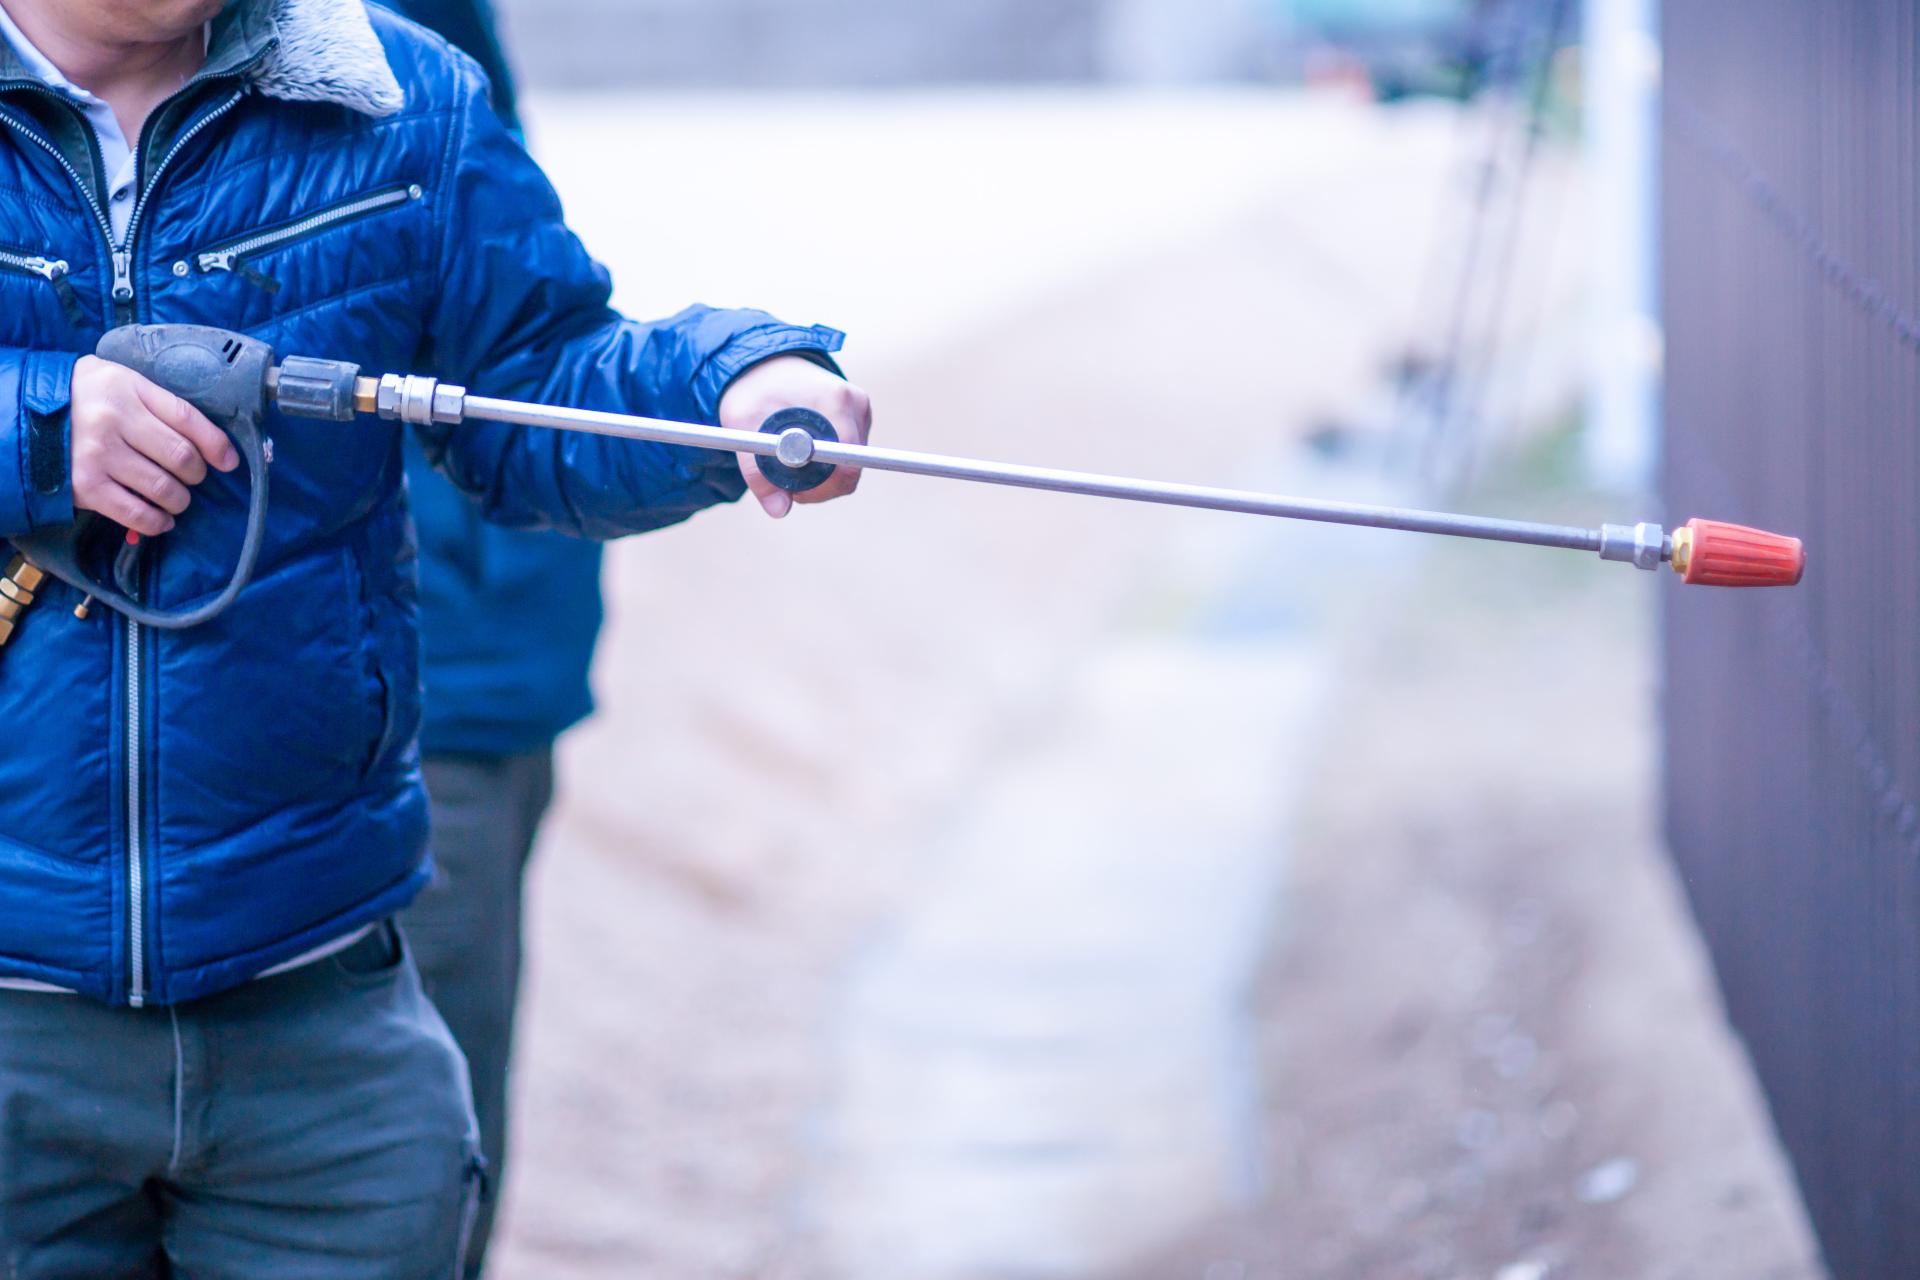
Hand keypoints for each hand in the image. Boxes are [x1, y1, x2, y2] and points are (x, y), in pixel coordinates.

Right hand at [68, 355, 238, 535]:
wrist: (20, 414)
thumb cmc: (82, 397)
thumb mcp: (119, 382)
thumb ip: (158, 402)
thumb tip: (210, 440)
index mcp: (128, 388)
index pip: (188, 417)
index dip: (216, 444)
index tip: (229, 461)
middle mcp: (114, 421)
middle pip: (182, 457)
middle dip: (196, 474)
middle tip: (191, 477)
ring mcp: (99, 456)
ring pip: (164, 489)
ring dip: (179, 500)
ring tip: (175, 498)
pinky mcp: (85, 486)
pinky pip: (136, 514)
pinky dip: (157, 522)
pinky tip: (161, 519)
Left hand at [718, 355, 870, 518]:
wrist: (762, 362)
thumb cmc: (752, 390)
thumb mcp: (743, 427)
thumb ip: (757, 472)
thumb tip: (779, 510)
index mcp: (835, 401)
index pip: (848, 463)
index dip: (823, 487)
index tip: (796, 491)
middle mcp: (855, 403)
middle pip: (851, 468)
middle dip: (820, 484)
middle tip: (787, 483)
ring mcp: (860, 409)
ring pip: (850, 464)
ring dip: (822, 474)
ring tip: (790, 461)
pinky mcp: (857, 416)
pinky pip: (848, 454)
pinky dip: (827, 462)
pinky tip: (804, 450)